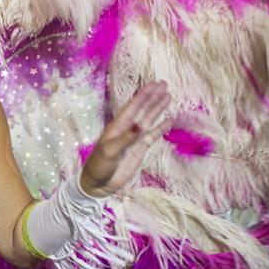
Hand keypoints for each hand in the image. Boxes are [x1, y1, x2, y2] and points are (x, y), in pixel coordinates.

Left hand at [81, 81, 171, 196]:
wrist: (99, 183)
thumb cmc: (99, 165)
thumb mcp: (110, 151)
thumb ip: (126, 139)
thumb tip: (140, 126)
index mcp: (118, 126)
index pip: (133, 107)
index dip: (144, 95)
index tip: (154, 85)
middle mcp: (128, 129)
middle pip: (143, 109)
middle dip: (153, 97)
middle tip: (164, 84)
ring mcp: (135, 138)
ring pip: (149, 119)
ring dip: (158, 109)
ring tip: (168, 97)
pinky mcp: (140, 149)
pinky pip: (153, 135)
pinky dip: (161, 128)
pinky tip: (170, 120)